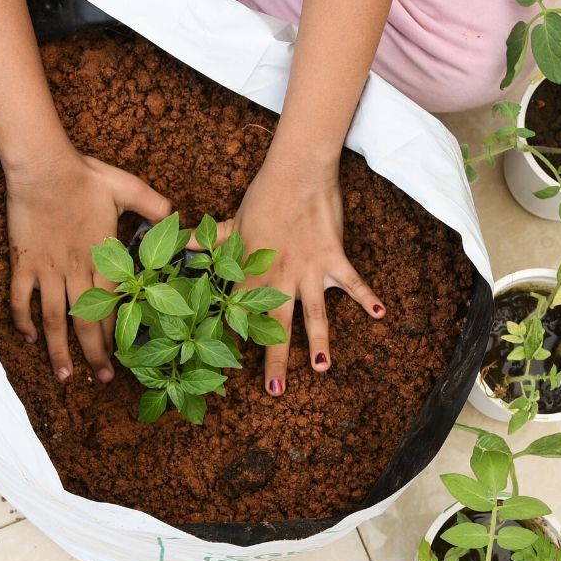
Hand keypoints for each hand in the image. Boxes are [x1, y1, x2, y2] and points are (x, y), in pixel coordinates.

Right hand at [6, 152, 169, 382]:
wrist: (43, 165)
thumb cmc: (85, 176)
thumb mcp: (129, 188)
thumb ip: (154, 205)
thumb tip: (176, 216)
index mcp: (103, 260)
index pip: (115, 309)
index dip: (119, 337)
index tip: (125, 358)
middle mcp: (76, 272)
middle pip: (86, 324)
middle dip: (95, 356)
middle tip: (103, 380)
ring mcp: (47, 269)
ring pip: (53, 320)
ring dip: (59, 350)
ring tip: (65, 376)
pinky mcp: (24, 262)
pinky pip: (20, 298)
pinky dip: (23, 320)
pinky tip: (29, 338)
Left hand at [212, 154, 385, 395]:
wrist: (296, 172)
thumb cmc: (262, 198)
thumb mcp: (231, 222)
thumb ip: (207, 241)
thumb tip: (178, 244)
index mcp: (253, 272)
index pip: (242, 313)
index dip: (236, 340)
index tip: (229, 369)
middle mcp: (280, 277)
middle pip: (277, 324)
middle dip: (275, 357)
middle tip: (275, 388)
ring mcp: (309, 269)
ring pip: (315, 313)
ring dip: (319, 342)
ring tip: (322, 368)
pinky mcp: (333, 257)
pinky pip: (353, 282)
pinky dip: (367, 297)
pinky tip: (381, 314)